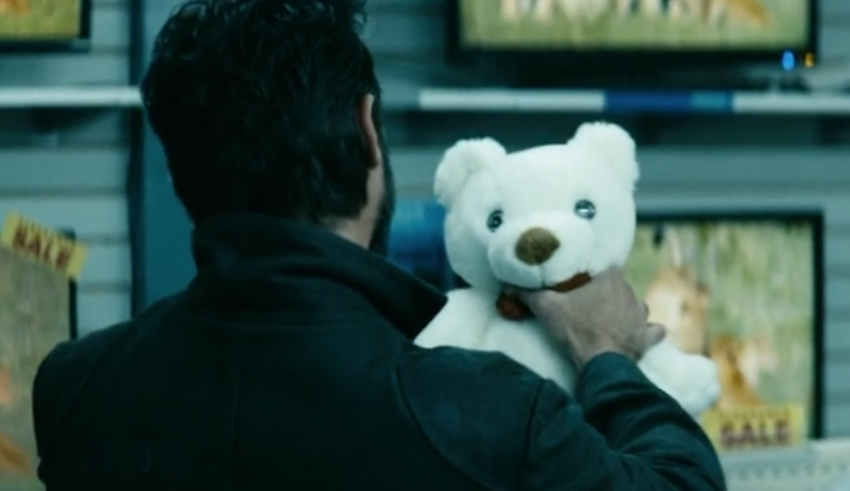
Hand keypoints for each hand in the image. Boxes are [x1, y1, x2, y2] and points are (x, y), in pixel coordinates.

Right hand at [518, 267, 664, 370]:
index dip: (593, 277)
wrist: (600, 362)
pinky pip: (652, 331)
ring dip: (627, 312)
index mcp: (610, 280)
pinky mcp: (646, 338)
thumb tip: (511, 285)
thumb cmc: (576, 329)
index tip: (582, 286)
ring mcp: (641, 316)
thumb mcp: (547, 307)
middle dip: (608, 295)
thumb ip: (529, 294)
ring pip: (637, 308)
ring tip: (610, 321)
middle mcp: (630, 294)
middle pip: (619, 288)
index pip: (605, 269)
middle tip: (589, 306)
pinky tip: (639, 335)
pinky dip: (647, 333)